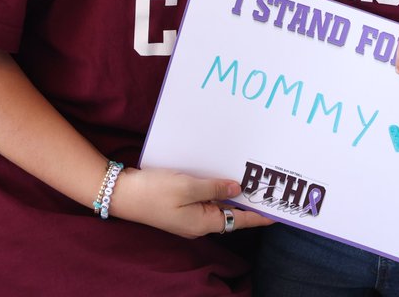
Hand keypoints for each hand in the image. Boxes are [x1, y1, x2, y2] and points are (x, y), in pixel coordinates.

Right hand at [109, 167, 272, 238]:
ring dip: (231, 193)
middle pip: (230, 213)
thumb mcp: (188, 187)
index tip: (278, 213)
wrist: (121, 193)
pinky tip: (219, 175)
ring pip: (217, 205)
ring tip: (249, 179)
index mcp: (203, 222)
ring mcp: (188, 215)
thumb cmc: (153, 192)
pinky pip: (203, 198)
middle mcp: (198, 223)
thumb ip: (215, 188)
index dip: (259, 216)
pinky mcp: (178, 205)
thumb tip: (238, 190)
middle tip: (266, 188)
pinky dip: (215, 189)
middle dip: (248, 202)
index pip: (240, 221)